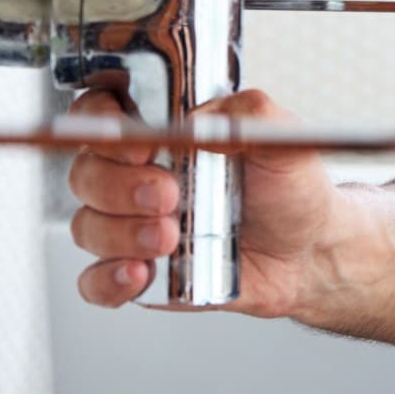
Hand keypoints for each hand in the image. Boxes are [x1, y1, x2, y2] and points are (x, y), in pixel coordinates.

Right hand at [67, 88, 347, 314]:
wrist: (308, 252)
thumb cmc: (289, 190)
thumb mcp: (281, 139)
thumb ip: (249, 113)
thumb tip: (200, 119)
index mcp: (162, 133)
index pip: (100, 112)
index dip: (101, 123)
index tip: (140, 143)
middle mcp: (137, 175)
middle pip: (85, 172)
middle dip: (118, 186)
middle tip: (167, 195)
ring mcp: (133, 226)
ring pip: (86, 226)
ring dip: (120, 233)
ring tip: (170, 236)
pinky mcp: (140, 272)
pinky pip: (94, 281)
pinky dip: (108, 279)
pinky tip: (142, 272)